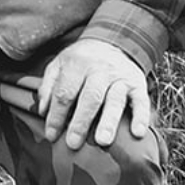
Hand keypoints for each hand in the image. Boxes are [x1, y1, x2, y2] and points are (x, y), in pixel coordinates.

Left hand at [31, 37, 150, 150]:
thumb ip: (48, 86)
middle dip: (80, 121)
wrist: (112, 41)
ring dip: (108, 121)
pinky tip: (136, 133)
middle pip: (89, 98)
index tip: (51, 135)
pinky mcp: (138, 84)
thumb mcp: (59, 64)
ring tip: (102, 141)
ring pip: (115, 100)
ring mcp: (120, 77)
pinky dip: (141, 117)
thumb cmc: (81, 60)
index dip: (56, 115)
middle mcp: (100, 70)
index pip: (64, 93)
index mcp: (77, 64)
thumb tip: (42, 111)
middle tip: (73, 143)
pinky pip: (141, 101)